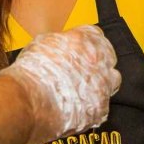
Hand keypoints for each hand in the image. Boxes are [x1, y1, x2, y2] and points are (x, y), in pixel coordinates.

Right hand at [2, 24, 120, 139]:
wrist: (31, 100)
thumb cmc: (32, 71)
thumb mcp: (42, 44)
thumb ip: (60, 42)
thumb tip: (62, 46)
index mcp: (85, 40)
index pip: (96, 35)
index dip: (88, 43)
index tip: (83, 48)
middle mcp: (99, 61)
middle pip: (108, 57)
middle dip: (99, 62)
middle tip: (83, 70)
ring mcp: (103, 85)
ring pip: (112, 81)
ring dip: (101, 83)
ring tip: (83, 90)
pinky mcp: (101, 108)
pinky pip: (103, 105)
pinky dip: (93, 106)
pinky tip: (78, 107)